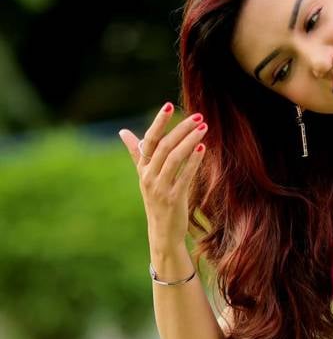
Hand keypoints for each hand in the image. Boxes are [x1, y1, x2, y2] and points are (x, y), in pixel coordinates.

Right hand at [118, 104, 207, 245]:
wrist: (162, 233)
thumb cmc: (156, 202)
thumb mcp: (145, 177)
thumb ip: (137, 154)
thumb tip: (123, 132)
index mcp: (143, 168)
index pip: (149, 139)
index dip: (159, 122)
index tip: (168, 105)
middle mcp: (148, 176)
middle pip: (164, 146)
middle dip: (181, 129)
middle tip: (198, 117)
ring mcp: (160, 188)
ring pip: (174, 158)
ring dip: (190, 141)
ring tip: (204, 128)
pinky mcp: (173, 199)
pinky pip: (184, 176)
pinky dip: (193, 162)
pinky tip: (203, 149)